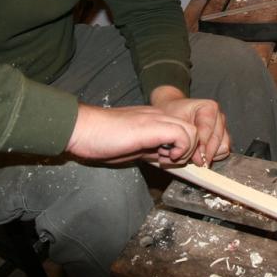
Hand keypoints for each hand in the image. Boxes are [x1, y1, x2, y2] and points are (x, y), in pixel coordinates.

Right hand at [67, 104, 197, 163]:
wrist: (82, 129)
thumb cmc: (100, 139)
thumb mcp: (133, 146)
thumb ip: (151, 149)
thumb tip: (163, 158)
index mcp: (154, 119)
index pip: (183, 130)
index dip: (183, 148)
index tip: (169, 161)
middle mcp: (159, 115)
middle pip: (193, 129)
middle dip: (187, 150)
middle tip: (169, 161)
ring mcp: (157, 119)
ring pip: (193, 131)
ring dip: (184, 151)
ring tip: (165, 160)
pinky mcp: (153, 126)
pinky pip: (183, 135)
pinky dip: (180, 150)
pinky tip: (163, 158)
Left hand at [150, 86, 230, 165]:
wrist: (172, 112)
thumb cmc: (172, 115)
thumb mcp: (175, 124)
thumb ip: (187, 140)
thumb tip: (200, 160)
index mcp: (209, 107)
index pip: (207, 129)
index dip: (200, 145)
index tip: (194, 157)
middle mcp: (219, 116)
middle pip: (217, 139)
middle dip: (205, 152)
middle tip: (193, 160)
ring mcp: (222, 127)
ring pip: (223, 147)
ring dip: (209, 155)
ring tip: (195, 156)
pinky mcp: (223, 137)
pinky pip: (223, 151)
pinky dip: (213, 156)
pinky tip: (200, 154)